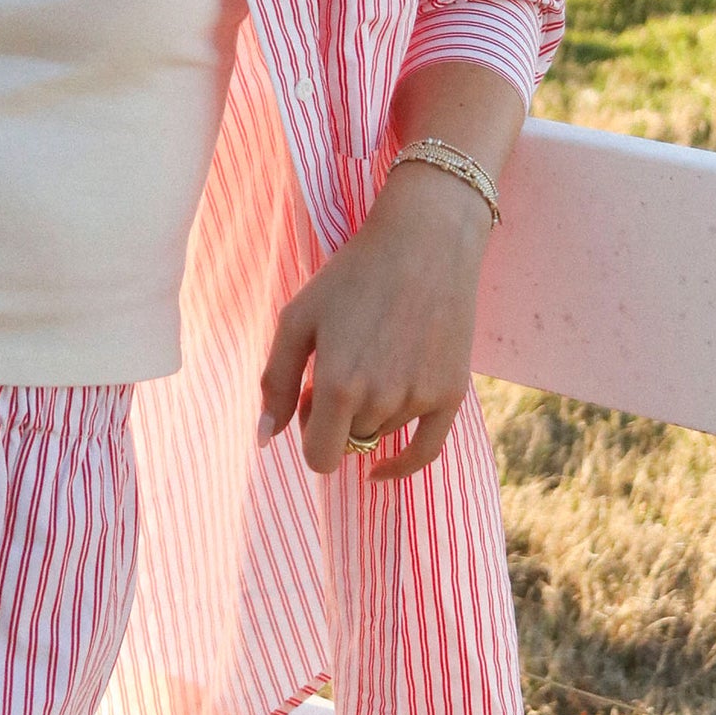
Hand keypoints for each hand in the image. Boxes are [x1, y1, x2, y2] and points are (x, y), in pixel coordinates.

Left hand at [257, 157, 493, 481]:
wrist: (423, 244)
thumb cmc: (351, 277)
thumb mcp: (297, 318)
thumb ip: (274, 381)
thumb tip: (264, 440)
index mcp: (339, 385)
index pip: (319, 456)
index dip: (309, 433)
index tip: (310, 402)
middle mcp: (382, 400)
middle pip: (349, 442)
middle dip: (337, 417)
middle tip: (341, 365)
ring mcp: (420, 399)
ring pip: (382, 436)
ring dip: (370, 415)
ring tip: (372, 358)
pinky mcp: (451, 393)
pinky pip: (426, 451)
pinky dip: (401, 465)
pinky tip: (381, 470)